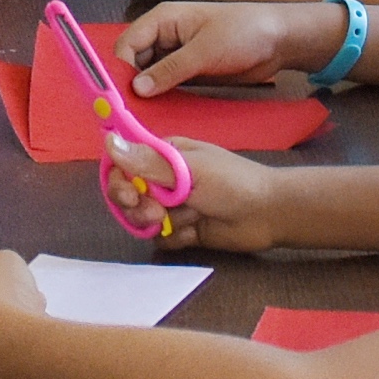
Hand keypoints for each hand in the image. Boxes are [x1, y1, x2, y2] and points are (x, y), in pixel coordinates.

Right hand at [113, 0, 335, 96]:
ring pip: (146, 73)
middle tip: (127, 110)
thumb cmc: (243, 33)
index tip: (118, 96)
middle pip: (133, 60)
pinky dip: (159, 95)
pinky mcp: (188, 70)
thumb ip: (170, 69)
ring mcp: (175, 54)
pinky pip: (165, 83)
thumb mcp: (205, 51)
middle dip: (128, 82)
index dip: (119, 68)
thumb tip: (136, 88)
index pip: (128, 43)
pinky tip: (156, 112)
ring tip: (139, 115)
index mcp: (163, 20)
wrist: (280, 40)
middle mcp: (164, 36)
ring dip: (143, 91)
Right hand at [130, 136, 287, 252]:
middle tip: (156, 213)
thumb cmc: (234, 182)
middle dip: (137, 207)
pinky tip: (195, 231)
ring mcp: (172, 205)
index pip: (123, 164)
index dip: (117, 180)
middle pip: (127, 194)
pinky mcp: (182, 229)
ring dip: (158, 222)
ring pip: (141, 219)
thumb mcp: (190, 169)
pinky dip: (176, 236)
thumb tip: (108, 141)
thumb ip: (148, 161)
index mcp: (163, 155)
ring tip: (183, 220)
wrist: (269, 214)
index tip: (127, 194)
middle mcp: (163, 179)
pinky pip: (161, 237)